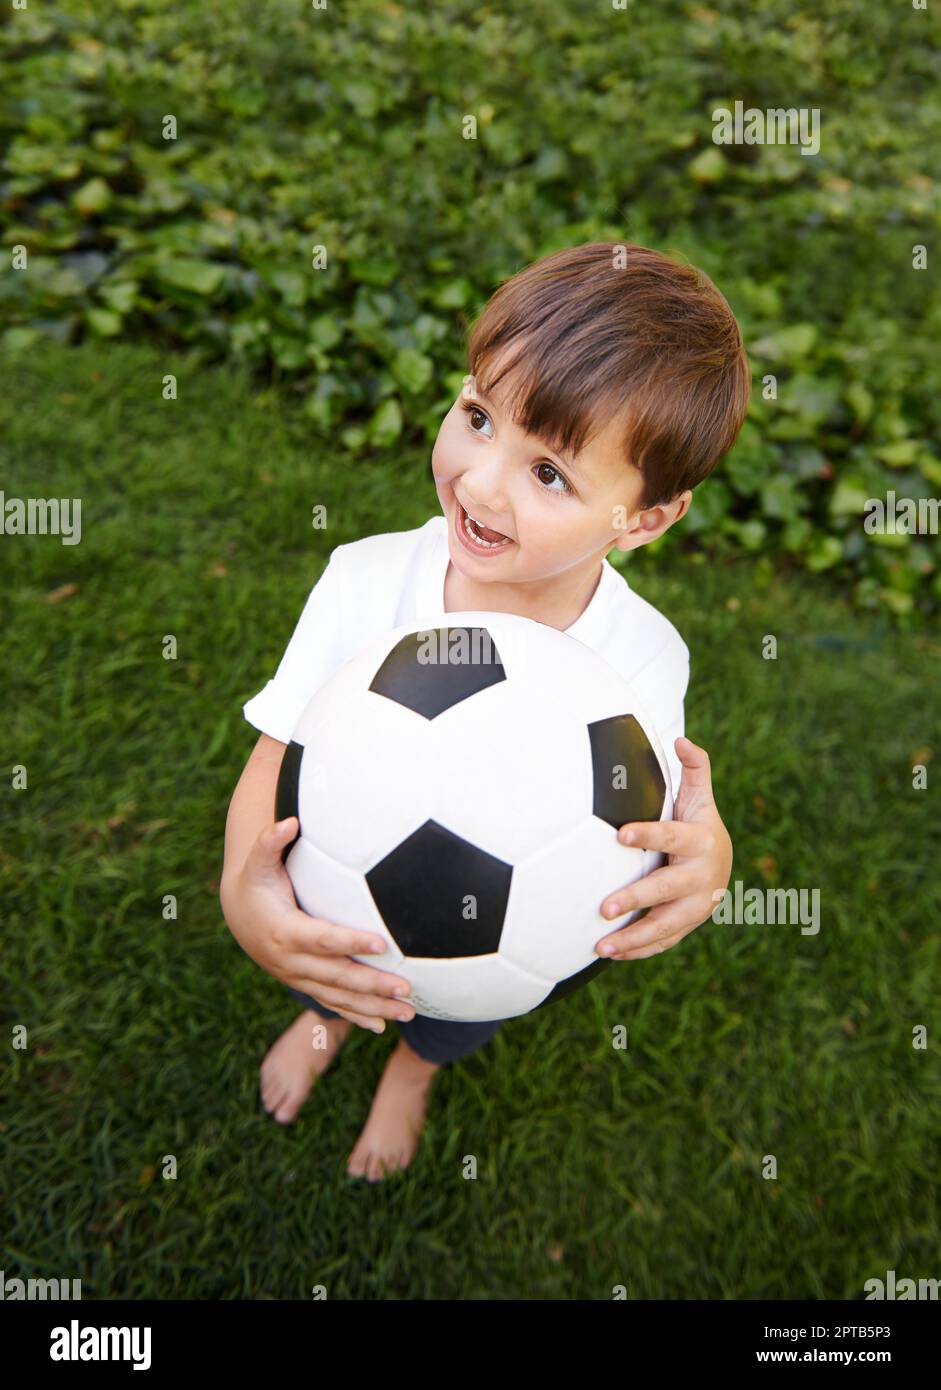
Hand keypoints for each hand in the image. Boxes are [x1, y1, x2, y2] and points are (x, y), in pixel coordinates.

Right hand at [221, 817, 416, 1032]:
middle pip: (337, 976)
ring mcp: (298, 977)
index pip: (324, 939)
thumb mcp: (258, 862)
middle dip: (373, 984)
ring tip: (409, 1011)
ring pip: (339, 996)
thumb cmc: (255, 882)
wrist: (238, 914)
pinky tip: (383, 1025)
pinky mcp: (304, 983)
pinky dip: (357, 1015)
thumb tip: (289, 821)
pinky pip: (333, 1003)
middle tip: (407, 987)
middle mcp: (292, 961)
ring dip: (374, 1006)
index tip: (382, 944)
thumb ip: (270, 842)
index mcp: (285, 931)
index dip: (351, 941)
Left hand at [595, 736, 732, 960]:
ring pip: (664, 926)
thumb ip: (695, 768)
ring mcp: (696, 906)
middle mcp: (701, 876)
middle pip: (666, 889)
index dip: (647, 834)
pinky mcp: (687, 926)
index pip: (670, 835)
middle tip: (603, 906)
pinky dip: (638, 951)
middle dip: (635, 898)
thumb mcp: (700, 797)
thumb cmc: (699, 825)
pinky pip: (663, 942)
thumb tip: (681, 738)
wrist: (723, 866)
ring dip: (632, 938)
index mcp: (700, 840)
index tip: (619, 833)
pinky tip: (611, 954)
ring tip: (600, 946)